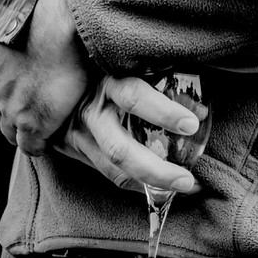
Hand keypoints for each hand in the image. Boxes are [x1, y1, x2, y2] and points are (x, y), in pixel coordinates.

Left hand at [0, 0, 89, 154]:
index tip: (17, 103)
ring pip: (12, 134)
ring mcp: (9, 109)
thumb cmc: (38, 18)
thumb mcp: (2, 25)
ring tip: (46, 129)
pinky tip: (51, 141)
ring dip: (27, 133)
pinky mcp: (31, 122)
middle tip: (35, 116)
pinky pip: (31, 147)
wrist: (56, 26)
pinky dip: (39, 146)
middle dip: (14, 118)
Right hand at [59, 75, 202, 193]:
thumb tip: (202, 109)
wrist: (55, 79)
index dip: (163, 112)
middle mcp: (91, 113)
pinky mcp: (77, 149)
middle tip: (187, 180)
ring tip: (184, 189)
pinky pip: (111, 174)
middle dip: (156, 171)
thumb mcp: (126, 66)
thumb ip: (160, 79)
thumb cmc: (101, 67)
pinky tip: (162, 190)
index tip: (191, 124)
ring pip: (115, 170)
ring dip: (151, 185)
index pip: (133, 97)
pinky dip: (138, 185)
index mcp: (106, 85)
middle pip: (120, 150)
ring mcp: (80, 135)